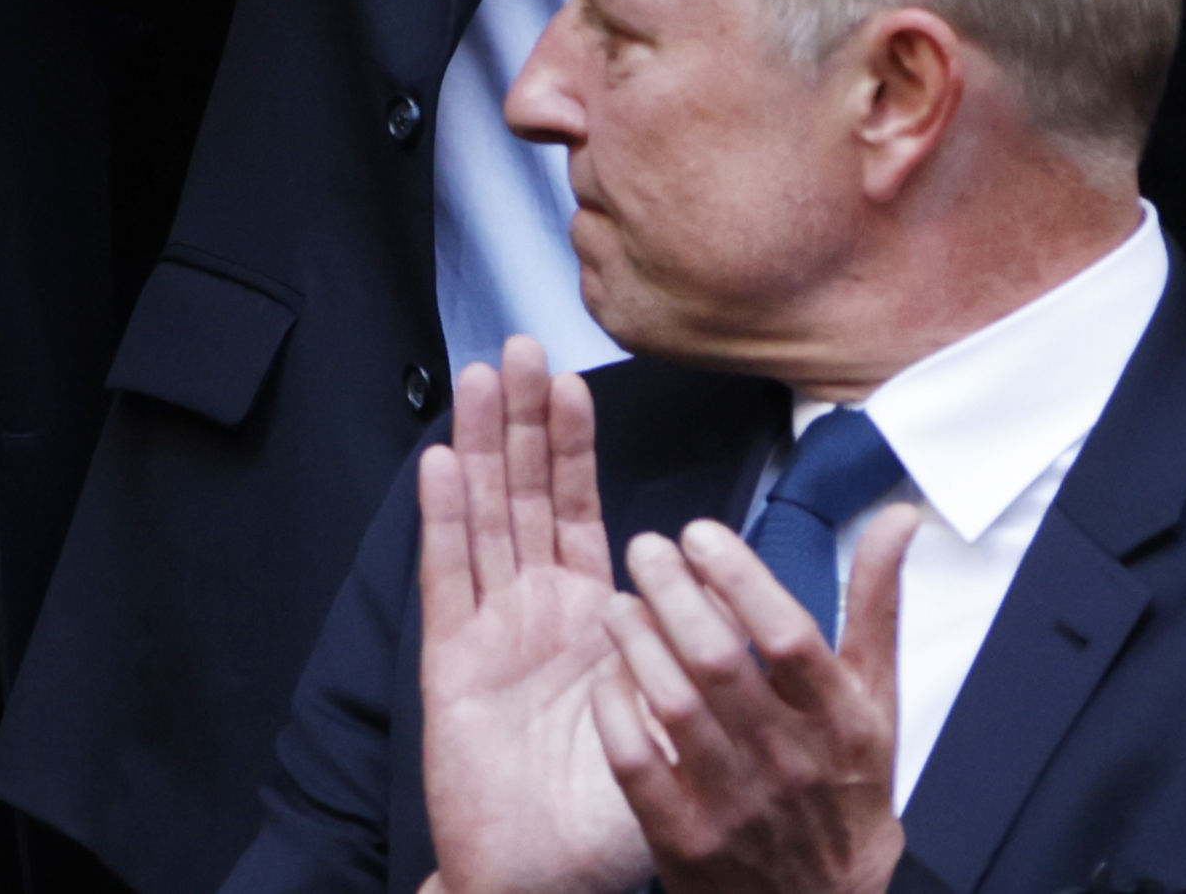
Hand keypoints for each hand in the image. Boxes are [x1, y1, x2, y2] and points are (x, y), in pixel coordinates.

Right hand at [420, 341, 650, 893]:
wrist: (548, 878)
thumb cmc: (613, 812)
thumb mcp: (681, 719)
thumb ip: (705, 658)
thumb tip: (746, 602)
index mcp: (590, 617)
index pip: (578, 509)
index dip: (571, 446)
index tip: (573, 380)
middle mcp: (533, 612)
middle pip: (522, 495)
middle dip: (522, 420)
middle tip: (522, 346)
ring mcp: (489, 632)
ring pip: (484, 518)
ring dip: (481, 446)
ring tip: (482, 376)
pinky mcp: (452, 665)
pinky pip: (447, 580)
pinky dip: (443, 520)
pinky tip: (439, 465)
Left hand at [599, 510, 910, 893]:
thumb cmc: (849, 790)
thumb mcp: (879, 700)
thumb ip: (877, 603)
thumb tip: (898, 519)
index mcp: (840, 719)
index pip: (787, 634)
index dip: (740, 577)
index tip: (701, 535)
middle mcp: (788, 759)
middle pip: (719, 661)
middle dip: (673, 592)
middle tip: (647, 549)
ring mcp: (733, 803)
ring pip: (672, 705)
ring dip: (638, 643)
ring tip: (621, 604)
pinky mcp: (685, 840)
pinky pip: (636, 764)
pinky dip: (616, 711)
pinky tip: (611, 675)